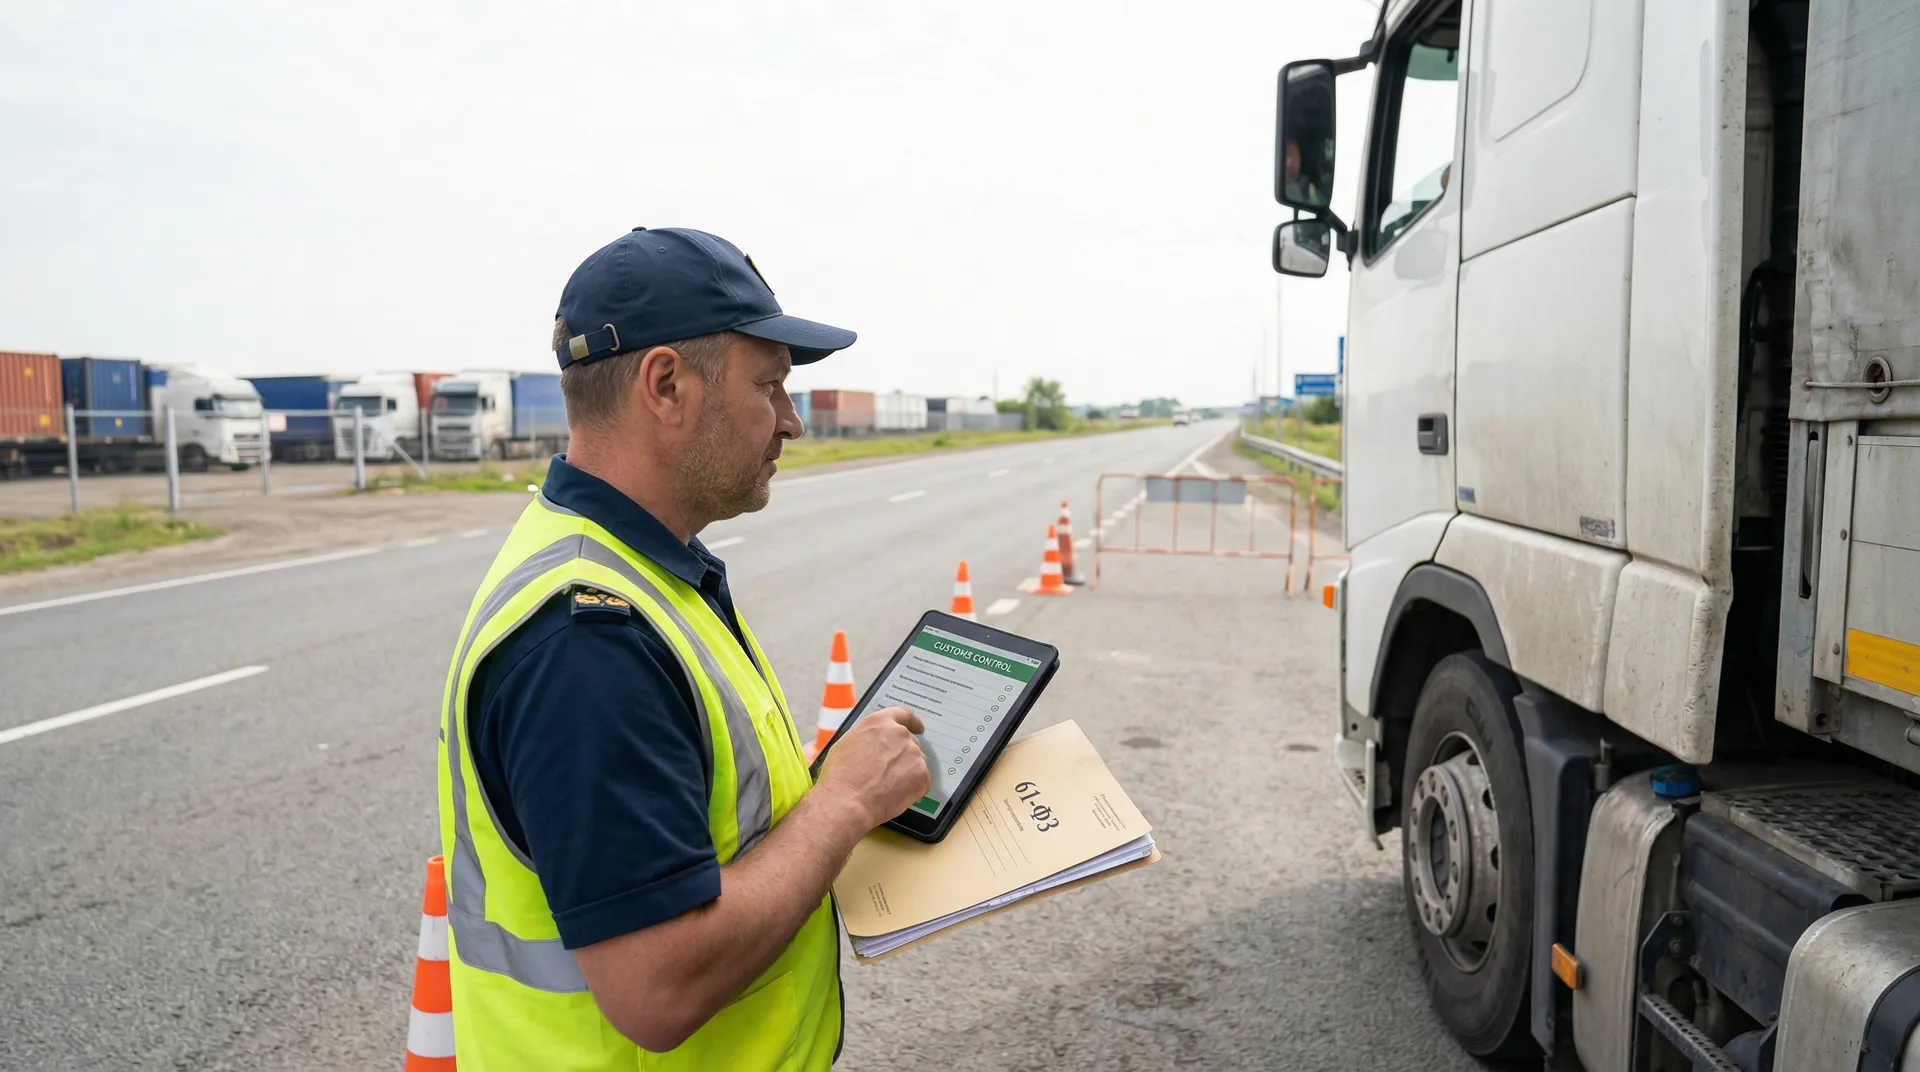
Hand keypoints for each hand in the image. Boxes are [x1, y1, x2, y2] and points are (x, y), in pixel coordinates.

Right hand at [817, 707, 929, 827]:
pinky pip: (923, 781)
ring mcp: (913, 754)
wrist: (848, 802)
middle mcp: (900, 734)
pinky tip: (897, 795)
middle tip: (892, 771)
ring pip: (917, 762)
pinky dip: (914, 788)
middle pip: (911, 741)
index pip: (902, 715)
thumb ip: (867, 737)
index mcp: (880, 723)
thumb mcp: (846, 743)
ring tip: (890, 786)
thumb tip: (874, 743)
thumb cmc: (841, 776)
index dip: (912, 722)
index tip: (918, 727)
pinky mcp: (922, 775)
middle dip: (904, 755)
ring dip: (909, 772)